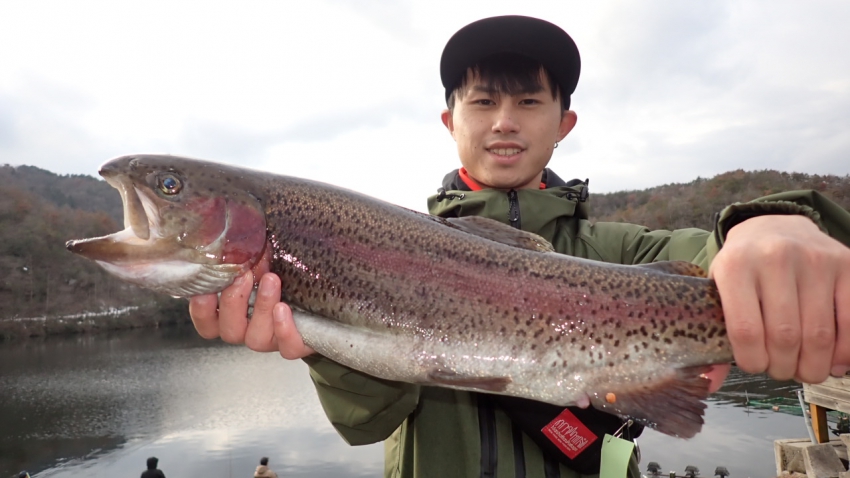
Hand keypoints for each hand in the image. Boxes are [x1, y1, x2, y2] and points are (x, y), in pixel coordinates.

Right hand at [188, 259, 313, 359]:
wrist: (319, 297)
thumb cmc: (282, 273)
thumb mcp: (261, 261)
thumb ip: (244, 255)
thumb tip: (234, 230)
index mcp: (232, 316)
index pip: (207, 323)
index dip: (201, 310)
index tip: (204, 287)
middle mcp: (248, 331)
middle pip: (229, 331)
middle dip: (233, 302)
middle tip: (244, 276)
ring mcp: (272, 340)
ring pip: (257, 339)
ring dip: (261, 308)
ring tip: (271, 280)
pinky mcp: (296, 344)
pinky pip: (288, 349)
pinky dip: (284, 330)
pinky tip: (284, 309)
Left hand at [709, 215, 849, 383]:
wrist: (774, 226)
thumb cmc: (743, 267)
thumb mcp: (719, 288)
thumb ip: (714, 332)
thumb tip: (708, 383)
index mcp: (736, 265)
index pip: (745, 329)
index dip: (752, 360)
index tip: (755, 366)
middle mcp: (775, 257)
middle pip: (785, 336)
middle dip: (783, 367)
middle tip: (781, 371)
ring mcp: (814, 259)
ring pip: (819, 334)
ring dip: (813, 365)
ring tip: (805, 370)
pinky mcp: (845, 264)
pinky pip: (849, 321)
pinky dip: (844, 351)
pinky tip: (833, 361)